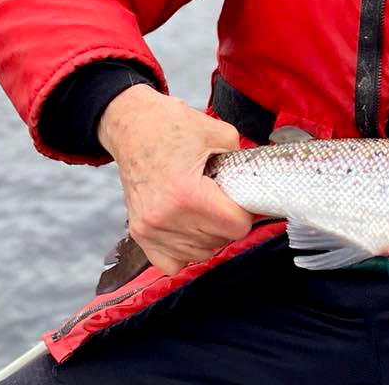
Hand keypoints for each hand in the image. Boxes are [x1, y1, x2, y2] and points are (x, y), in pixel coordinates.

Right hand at [98, 85, 253, 274]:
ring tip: (204, 209)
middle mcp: (166, 218)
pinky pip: (172, 263)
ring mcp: (150, 229)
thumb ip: (243, 162)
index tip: (241, 198)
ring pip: (200, 254)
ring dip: (209, 236)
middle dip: (227, 221)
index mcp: (188, 194)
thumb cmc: (173, 126)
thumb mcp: (221, 133)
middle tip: (221, 198)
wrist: (131, 126)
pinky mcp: (139, 234)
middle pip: (220, 241)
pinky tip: (190, 228)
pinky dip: (185, 251)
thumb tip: (258, 183)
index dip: (246, 212)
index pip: (236, 227)